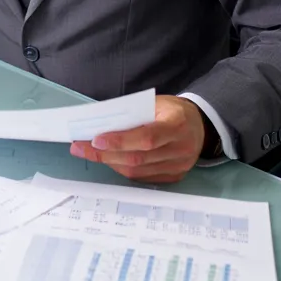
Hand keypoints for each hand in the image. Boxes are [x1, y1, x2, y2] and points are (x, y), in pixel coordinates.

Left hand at [69, 96, 208, 183]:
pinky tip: (110, 160)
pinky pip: (143, 177)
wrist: (200, 125)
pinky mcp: (175, 176)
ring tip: (90, 153)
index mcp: (177, 124)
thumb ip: (133, 114)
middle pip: (138, 158)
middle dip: (105, 154)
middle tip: (80, 148)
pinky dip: (123, 169)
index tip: (95, 140)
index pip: (146, 137)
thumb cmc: (172, 111)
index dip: (119, 141)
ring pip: (138, 171)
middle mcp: (181, 148)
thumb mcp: (156, 103)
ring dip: (110, 163)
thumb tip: (101, 126)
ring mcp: (179, 165)